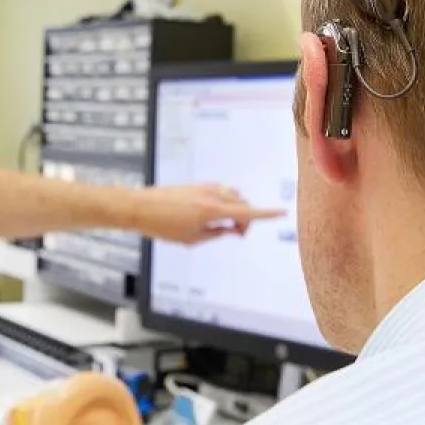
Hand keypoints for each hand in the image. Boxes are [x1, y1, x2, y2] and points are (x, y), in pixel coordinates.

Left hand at [131, 184, 283, 243]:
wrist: (141, 207)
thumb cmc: (163, 225)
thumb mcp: (193, 238)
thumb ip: (217, 233)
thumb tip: (233, 229)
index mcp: (213, 210)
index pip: (246, 213)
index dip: (267, 214)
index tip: (282, 212)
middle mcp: (212, 195)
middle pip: (243, 205)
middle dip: (246, 220)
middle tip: (237, 235)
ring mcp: (205, 188)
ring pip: (233, 196)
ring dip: (236, 210)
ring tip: (224, 226)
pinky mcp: (198, 186)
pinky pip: (221, 192)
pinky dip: (225, 203)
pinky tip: (214, 215)